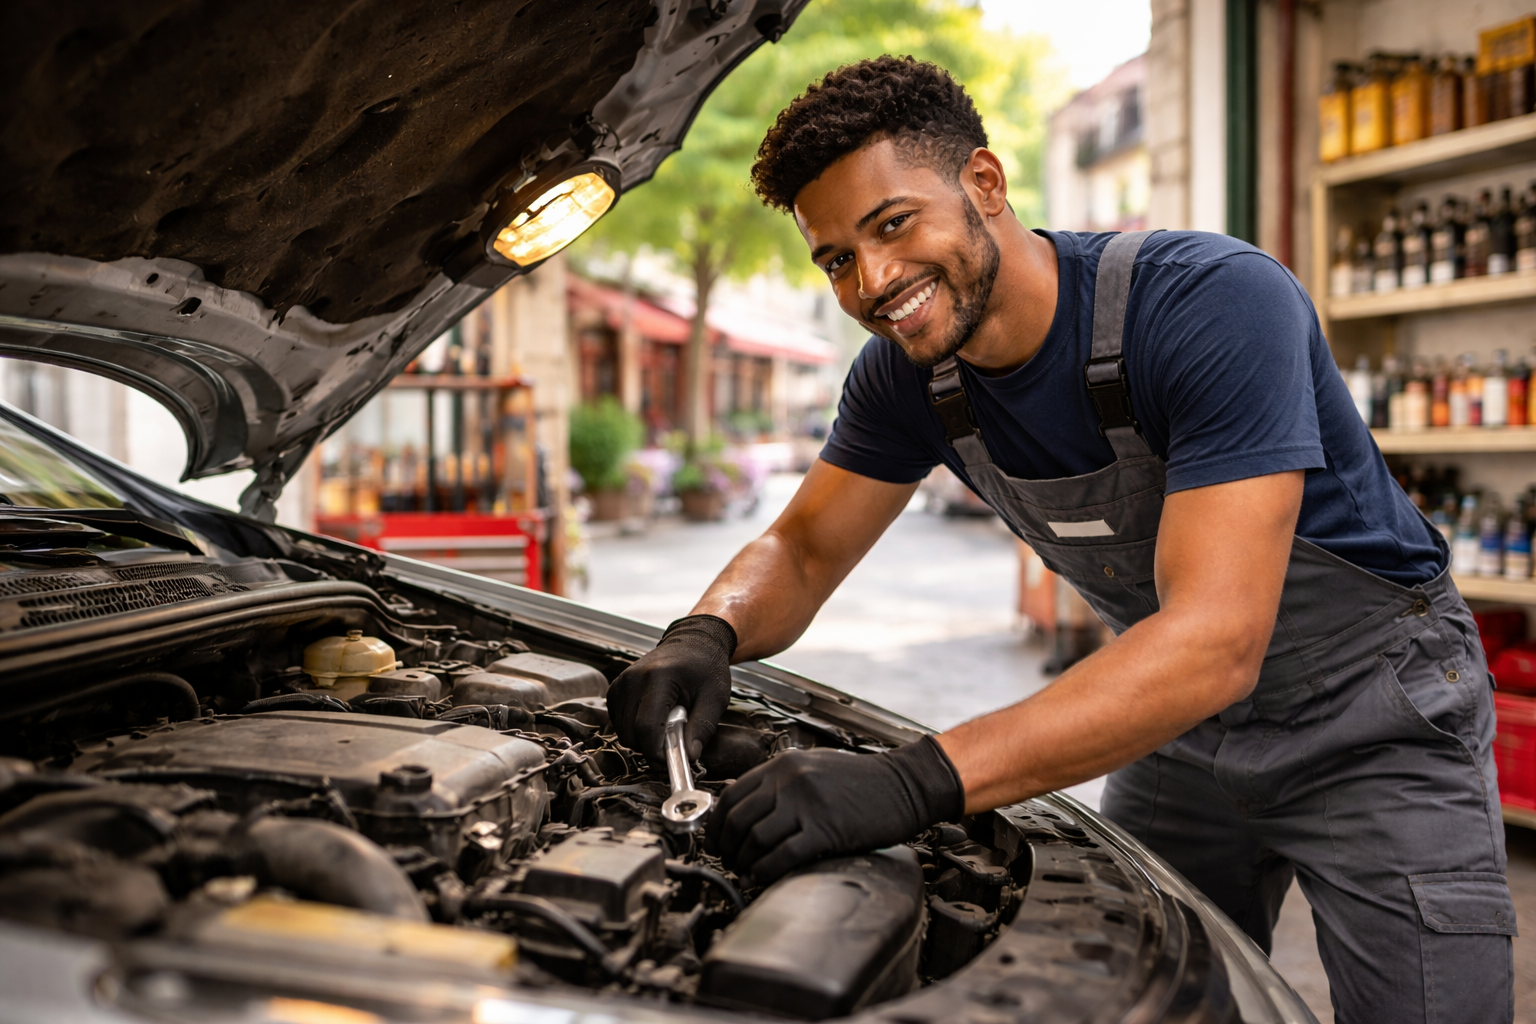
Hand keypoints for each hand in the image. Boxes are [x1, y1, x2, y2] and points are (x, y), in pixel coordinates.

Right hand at [606, 615, 736, 761]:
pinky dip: (633, 728)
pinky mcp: (616, 688)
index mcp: (658, 678)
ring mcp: (621, 682)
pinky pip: (617, 721)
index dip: (656, 752)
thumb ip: (702, 727)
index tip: (671, 761)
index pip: (647, 727)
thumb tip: (689, 757)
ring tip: (666, 725)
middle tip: (673, 742)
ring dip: (642, 738)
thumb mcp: (715, 697)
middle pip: (630, 733)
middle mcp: (633, 679)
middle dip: (650, 747)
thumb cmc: (705, 666)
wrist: (692, 642)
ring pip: (622, 731)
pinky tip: (653, 718)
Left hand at [707, 736, 963, 882]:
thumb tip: (749, 810)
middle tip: (728, 861)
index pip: (733, 794)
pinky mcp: (826, 829)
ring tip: (745, 871)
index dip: (717, 824)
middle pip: (738, 819)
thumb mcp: (815, 767)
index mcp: (785, 765)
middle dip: (726, 847)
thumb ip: (782, 783)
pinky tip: (763, 875)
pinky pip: (782, 855)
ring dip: (744, 861)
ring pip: (755, 839)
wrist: (905, 785)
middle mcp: (791, 781)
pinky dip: (766, 870)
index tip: (716, 841)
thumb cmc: (863, 780)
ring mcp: (808, 805)